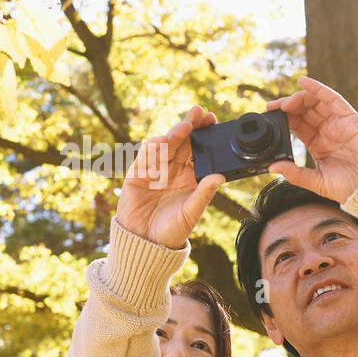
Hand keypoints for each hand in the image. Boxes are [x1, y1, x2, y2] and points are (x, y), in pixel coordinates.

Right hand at [114, 106, 224, 248]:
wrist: (143, 244)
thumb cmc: (171, 232)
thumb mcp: (191, 214)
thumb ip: (203, 195)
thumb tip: (220, 177)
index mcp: (190, 178)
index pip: (199, 151)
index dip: (205, 135)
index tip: (212, 121)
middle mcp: (173, 171)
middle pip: (183, 142)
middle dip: (191, 126)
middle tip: (200, 112)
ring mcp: (155, 170)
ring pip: (166, 145)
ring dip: (175, 133)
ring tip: (185, 125)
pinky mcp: (137, 174)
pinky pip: (145, 156)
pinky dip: (153, 147)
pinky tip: (163, 140)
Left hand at [264, 76, 357, 202]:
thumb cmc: (351, 185)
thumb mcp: (318, 182)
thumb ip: (296, 174)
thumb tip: (273, 167)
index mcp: (318, 143)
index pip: (297, 125)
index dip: (283, 118)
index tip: (268, 116)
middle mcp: (326, 130)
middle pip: (303, 111)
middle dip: (287, 107)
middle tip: (272, 108)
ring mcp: (337, 122)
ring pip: (314, 102)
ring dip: (298, 98)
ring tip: (284, 103)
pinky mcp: (349, 117)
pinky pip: (332, 98)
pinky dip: (318, 88)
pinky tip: (303, 81)